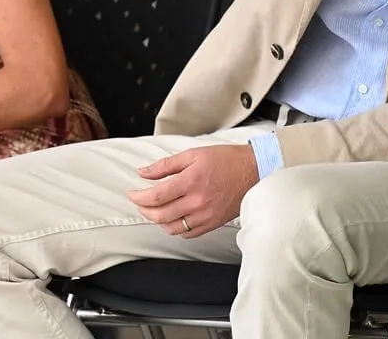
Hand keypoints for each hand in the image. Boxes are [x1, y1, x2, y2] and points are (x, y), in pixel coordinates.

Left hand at [127, 145, 258, 237]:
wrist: (255, 171)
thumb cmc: (226, 159)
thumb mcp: (193, 154)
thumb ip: (166, 165)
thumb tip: (143, 172)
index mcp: (191, 181)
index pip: (156, 196)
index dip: (138, 197)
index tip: (132, 194)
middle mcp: (198, 201)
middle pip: (160, 215)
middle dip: (144, 210)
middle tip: (140, 203)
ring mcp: (206, 215)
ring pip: (172, 228)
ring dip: (158, 221)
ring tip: (155, 210)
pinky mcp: (213, 223)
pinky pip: (188, 233)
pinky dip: (175, 228)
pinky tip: (173, 218)